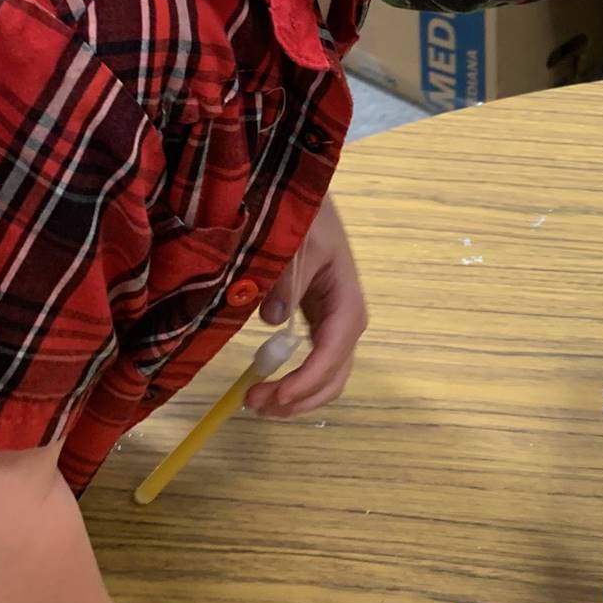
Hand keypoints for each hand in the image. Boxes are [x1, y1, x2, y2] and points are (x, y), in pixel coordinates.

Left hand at [249, 196, 367, 416]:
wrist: (302, 198)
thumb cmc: (305, 219)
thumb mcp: (296, 244)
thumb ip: (287, 281)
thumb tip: (274, 320)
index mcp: (346, 298)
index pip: (334, 350)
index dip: (308, 378)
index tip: (275, 394)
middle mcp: (346, 318)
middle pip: (335, 374)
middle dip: (300, 397)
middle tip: (255, 404)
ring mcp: (333, 324)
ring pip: (328, 377)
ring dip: (297, 398)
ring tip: (257, 404)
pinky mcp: (317, 324)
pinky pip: (314, 364)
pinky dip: (295, 384)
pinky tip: (270, 388)